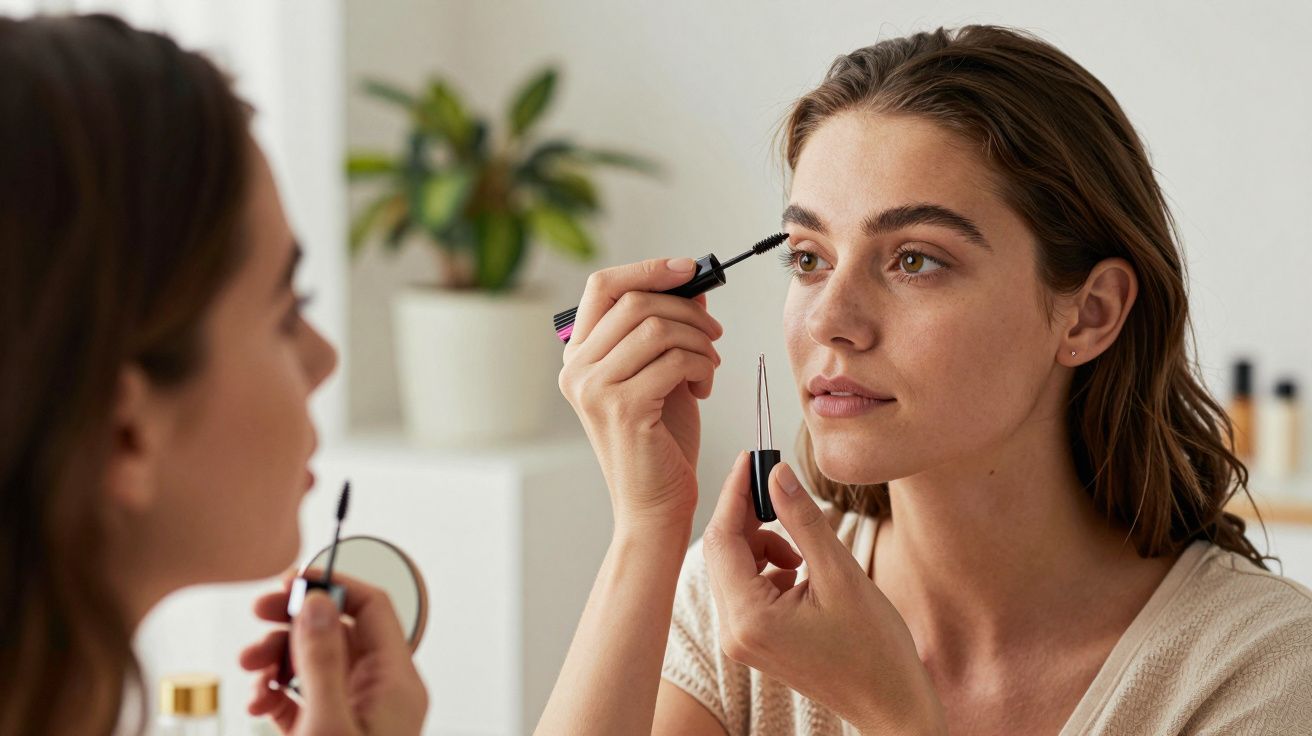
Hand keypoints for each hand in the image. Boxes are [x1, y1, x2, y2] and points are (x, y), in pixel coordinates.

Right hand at [239, 571, 427, 734]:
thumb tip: (316, 602)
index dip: (333, 586)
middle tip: (258, 612)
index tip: (290, 581)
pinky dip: (275, 692)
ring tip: (248, 664)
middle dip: (293, 622)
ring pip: (315, 663)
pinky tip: (257, 699)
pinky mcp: (328, 731)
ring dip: (277, 658)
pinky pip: (302, 697)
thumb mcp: (329, 721)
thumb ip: (322, 660)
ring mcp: (354, 712)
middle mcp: (379, 692)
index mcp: (395, 683)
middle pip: (338, 632)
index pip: (373, 608)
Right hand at [557, 257, 723, 534]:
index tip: (690, 270)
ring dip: (699, 340)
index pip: (603, 286)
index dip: (648, 269)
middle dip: (687, 311)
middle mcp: (577, 369)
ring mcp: (595, 388)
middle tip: (714, 333)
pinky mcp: (623, 407)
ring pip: (658, 328)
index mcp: (578, 356)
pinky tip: (704, 386)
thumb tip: (693, 287)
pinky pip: (674, 359)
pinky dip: (701, 365)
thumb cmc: (660, 441)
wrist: (655, 506)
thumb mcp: (663, 372)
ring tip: (710, 365)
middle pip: (636, 302)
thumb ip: (668, 329)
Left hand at [701, 454, 945, 734]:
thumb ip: (803, 520)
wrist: (891, 705)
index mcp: (749, 618)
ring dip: (763, 543)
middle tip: (780, 487)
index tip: (752, 458)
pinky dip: (768, 567)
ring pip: (734, 567)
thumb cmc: (875, 648)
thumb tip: (776, 473)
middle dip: (749, 515)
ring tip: (805, 551)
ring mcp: (741, 640)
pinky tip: (802, 571)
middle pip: (722, 551)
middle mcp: (733, 632)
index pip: (722, 538)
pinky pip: (746, 587)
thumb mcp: (840, 574)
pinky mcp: (753, 641)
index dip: (736, 493)